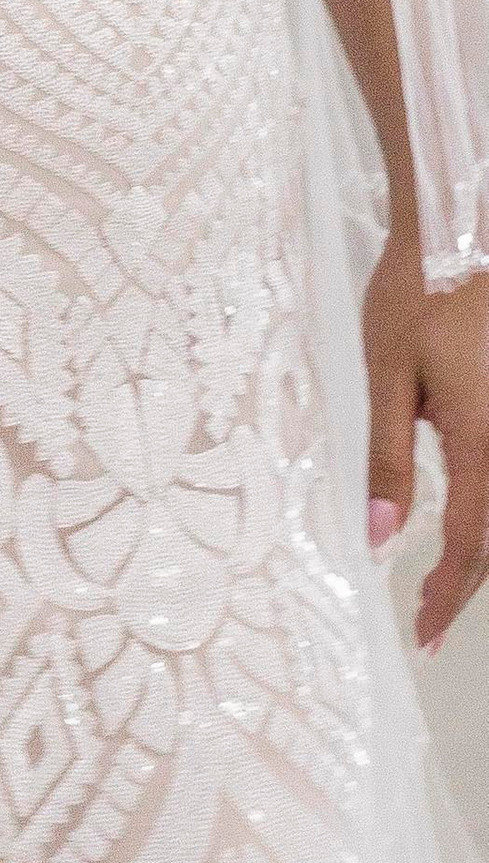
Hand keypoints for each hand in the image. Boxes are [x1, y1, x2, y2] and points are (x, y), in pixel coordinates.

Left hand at [365, 230, 488, 652]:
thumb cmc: (418, 292)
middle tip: (429, 618)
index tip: (423, 633)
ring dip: (486, 551)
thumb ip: (388, 457)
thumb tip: (383, 536)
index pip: (471, 548)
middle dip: (467, 584)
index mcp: (482, 443)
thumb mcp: (388, 372)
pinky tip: (473, 521)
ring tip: (448, 582)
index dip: (448, 598)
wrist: (463, 228)